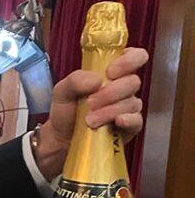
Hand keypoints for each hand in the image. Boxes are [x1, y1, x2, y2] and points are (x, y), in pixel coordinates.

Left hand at [35, 47, 147, 180]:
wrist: (60, 141)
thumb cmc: (65, 112)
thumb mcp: (62, 91)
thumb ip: (75, 80)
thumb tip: (97, 80)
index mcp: (113, 73)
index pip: (135, 56)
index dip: (129, 60)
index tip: (110, 72)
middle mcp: (124, 89)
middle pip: (133, 82)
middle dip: (111, 92)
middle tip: (90, 103)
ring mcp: (128, 109)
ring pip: (132, 103)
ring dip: (109, 111)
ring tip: (89, 121)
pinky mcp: (129, 128)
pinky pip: (137, 121)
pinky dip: (128, 120)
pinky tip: (117, 121)